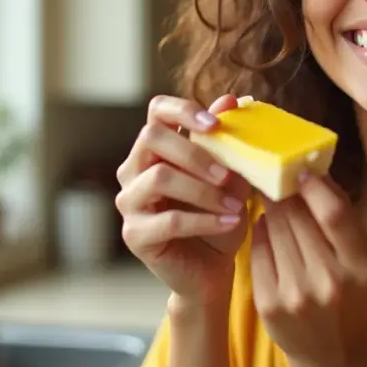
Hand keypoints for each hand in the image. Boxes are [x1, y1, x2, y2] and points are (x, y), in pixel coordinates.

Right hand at [116, 94, 250, 305]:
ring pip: (159, 178)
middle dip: (194, 153)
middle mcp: (135, 169)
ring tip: (236, 206)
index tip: (215, 124)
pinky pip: (169, 220)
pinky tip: (229, 222)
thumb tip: (232, 99)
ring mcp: (130, 201)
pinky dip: (205, 219)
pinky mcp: (135, 234)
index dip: (183, 110)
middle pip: (152, 138)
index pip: (156, 110)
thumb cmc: (220, 215)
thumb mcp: (231, 176)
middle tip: (228, 173)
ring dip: (203, 190)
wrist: (214, 267)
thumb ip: (227, 142)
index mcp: (157, 147)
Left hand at [249, 174, 366, 366]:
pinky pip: (258, 250)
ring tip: (275, 203)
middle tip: (279, 179)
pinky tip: (268, 230)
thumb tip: (315, 172)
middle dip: (285, 193)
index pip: (333, 214)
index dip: (315, 187)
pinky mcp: (268, 304)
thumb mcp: (362, 258)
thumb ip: (342, 217)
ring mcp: (296, 294)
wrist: (333, 354)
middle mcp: (329, 280)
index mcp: (361, 265)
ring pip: (273, 229)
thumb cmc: (350, 294)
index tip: (302, 172)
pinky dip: (261, 233)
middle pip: (297, 216)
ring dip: (272, 210)